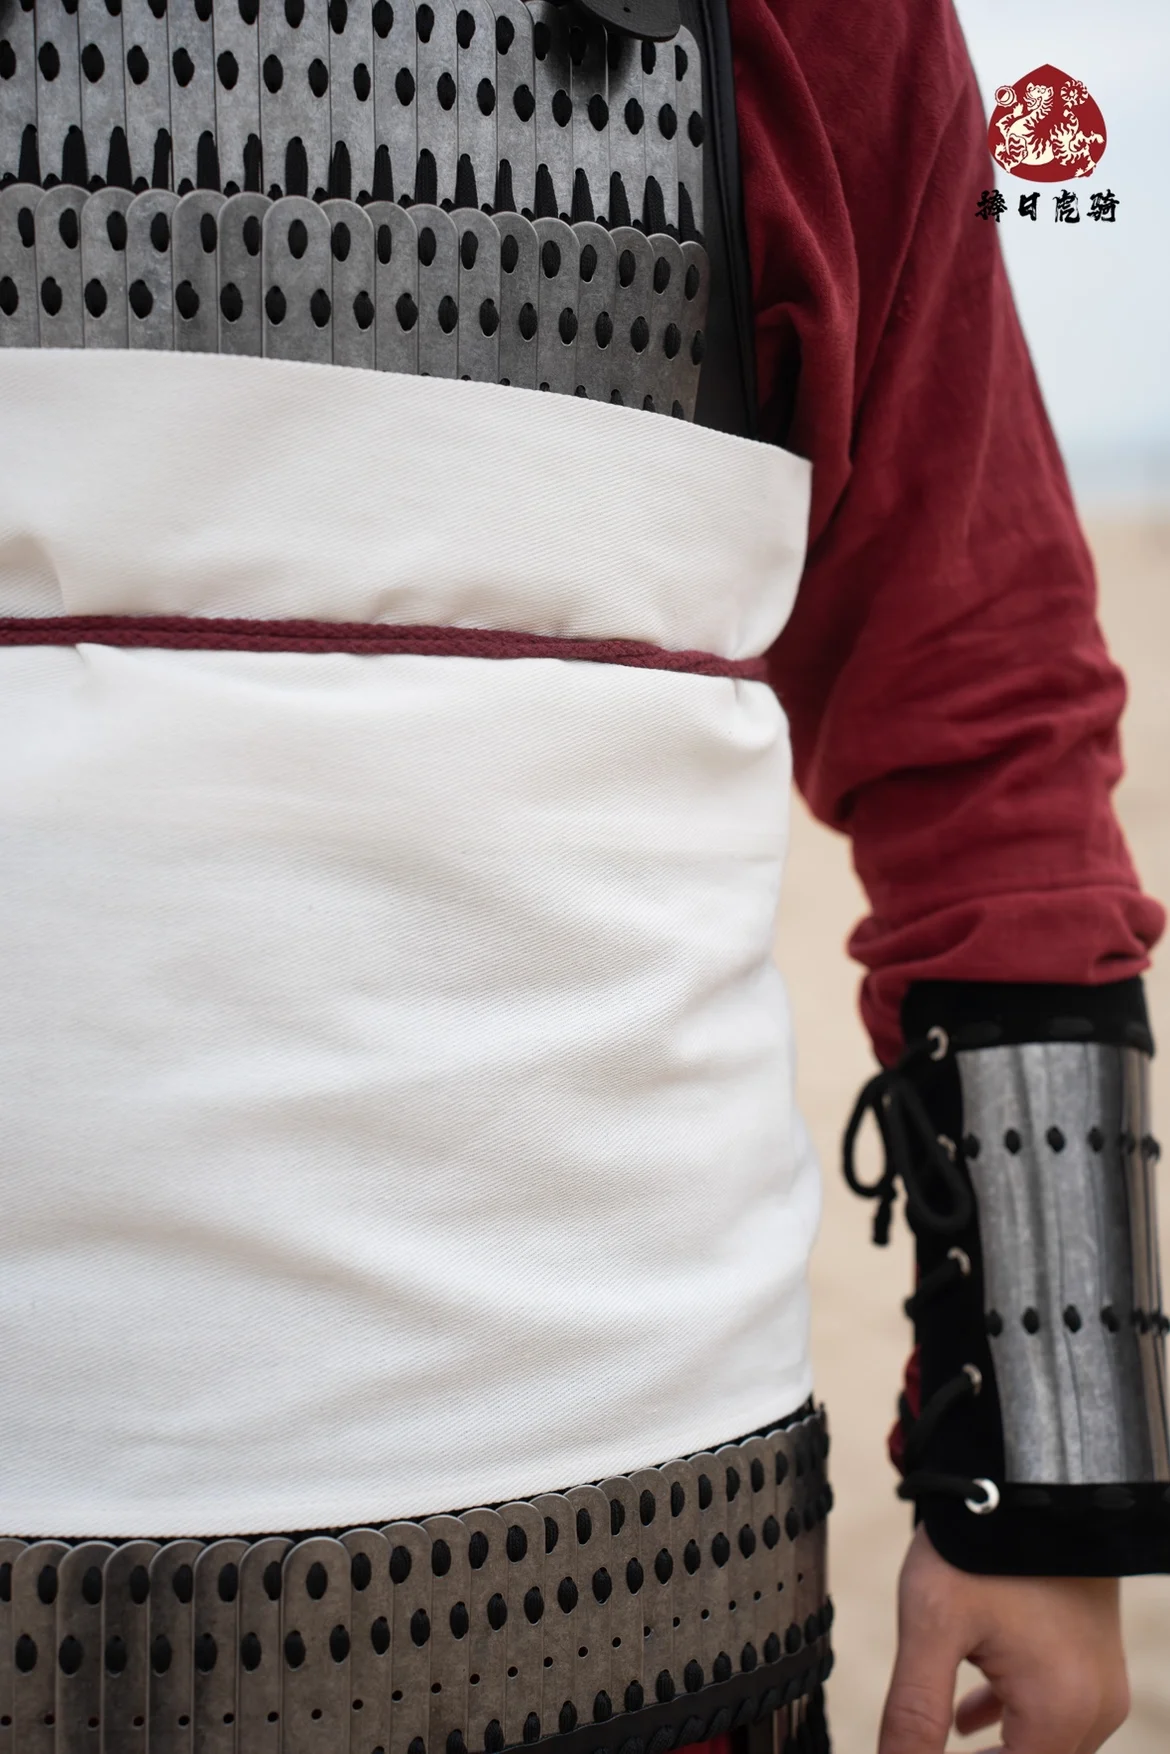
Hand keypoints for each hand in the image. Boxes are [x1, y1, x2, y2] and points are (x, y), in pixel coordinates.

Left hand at [878, 1524, 1128, 1753]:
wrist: (1033, 1477)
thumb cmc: (981, 1546)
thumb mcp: (932, 1625)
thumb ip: (914, 1713)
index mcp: (1060, 1712)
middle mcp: (1095, 1708)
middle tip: (919, 1747)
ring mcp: (1101, 1682)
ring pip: (1044, 1744)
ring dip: (997, 1750)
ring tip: (938, 1743)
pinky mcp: (1093, 1655)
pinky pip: (1055, 1711)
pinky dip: (1011, 1720)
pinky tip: (969, 1719)